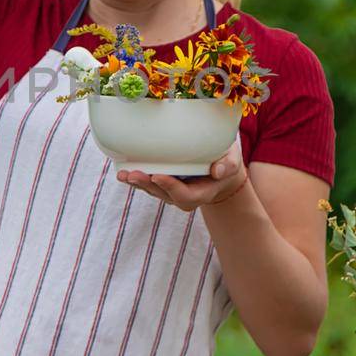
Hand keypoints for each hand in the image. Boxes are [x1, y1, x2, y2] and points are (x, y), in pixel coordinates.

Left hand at [116, 142, 247, 212]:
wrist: (220, 167)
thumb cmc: (226, 160)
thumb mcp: (233, 160)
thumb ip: (228, 165)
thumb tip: (218, 171)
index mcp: (202, 192)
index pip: (184, 195)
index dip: (170, 187)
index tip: (158, 176)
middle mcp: (184, 196)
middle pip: (163, 194)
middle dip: (147, 185)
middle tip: (132, 175)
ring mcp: (171, 191)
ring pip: (152, 190)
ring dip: (137, 183)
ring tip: (122, 174)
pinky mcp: (163, 184)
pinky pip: (148, 184)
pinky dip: (135, 178)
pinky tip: (121, 172)